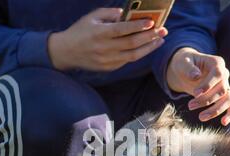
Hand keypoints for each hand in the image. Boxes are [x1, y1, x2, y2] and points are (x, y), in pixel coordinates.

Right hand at [48, 8, 167, 71]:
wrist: (67, 52)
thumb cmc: (80, 31)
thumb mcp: (92, 17)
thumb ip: (109, 14)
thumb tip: (127, 13)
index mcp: (100, 33)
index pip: (123, 30)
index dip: (138, 26)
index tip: (151, 22)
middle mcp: (105, 48)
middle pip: (132, 44)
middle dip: (150, 37)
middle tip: (162, 30)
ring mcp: (107, 60)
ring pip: (133, 55)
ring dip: (149, 48)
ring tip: (160, 40)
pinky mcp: (109, 68)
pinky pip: (127, 61)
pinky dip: (139, 54)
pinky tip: (147, 47)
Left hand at [167, 48, 229, 125]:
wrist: (186, 70)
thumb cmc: (185, 64)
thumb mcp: (183, 63)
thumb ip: (189, 68)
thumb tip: (196, 76)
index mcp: (217, 63)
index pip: (218, 74)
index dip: (208, 85)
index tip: (195, 93)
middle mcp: (225, 74)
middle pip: (222, 89)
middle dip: (206, 100)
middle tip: (190, 106)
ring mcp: (226, 85)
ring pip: (228, 99)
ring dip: (215, 110)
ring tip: (201, 117)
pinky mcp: (223, 96)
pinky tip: (223, 122)